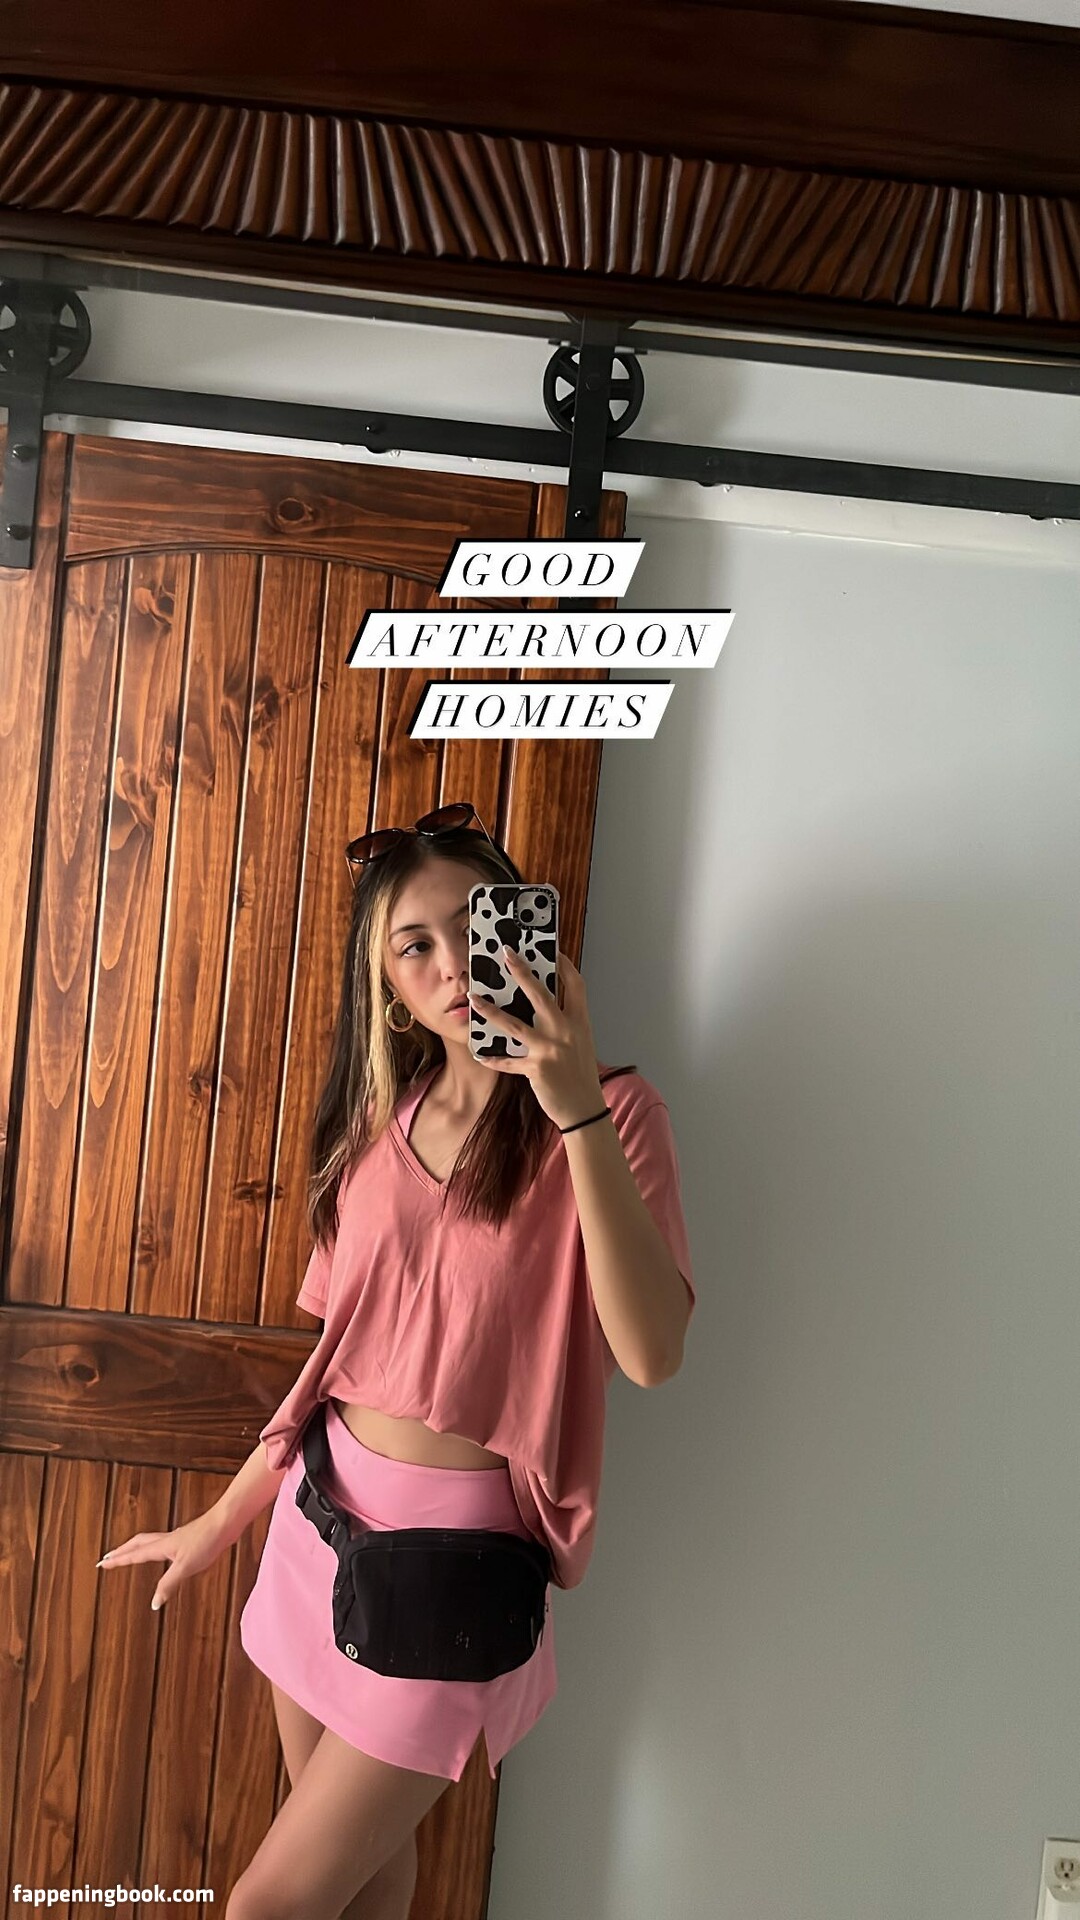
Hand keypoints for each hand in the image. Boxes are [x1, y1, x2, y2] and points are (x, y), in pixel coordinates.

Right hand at [95, 1507, 231, 1610]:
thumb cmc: (206, 1541)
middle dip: (122, 1551)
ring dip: (135, 1547)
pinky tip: (163, 1552)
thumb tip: (154, 1604)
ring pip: (149, 1541)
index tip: (102, 1563)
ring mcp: (177, 1538)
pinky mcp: (188, 1539)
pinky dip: (154, 1547)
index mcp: (161, 1546)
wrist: (225, 1523)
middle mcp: (166, 1540)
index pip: (134, 1554)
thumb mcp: (185, 1567)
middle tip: (108, 1557)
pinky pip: (163, 1543)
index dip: (118, 1560)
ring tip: (129, 1552)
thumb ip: (168, 1584)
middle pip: (137, 1543)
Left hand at [468, 947, 604, 1130]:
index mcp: (580, 1023)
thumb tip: (542, 1005)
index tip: (553, 950)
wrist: (584, 1109)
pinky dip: (493, 1058)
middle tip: (506, 954)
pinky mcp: (536, 1069)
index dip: (564, 965)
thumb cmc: (580, 1074)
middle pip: (541, 995)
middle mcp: (565, 1032)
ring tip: (474, 998)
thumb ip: (565, 1023)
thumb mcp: (580, 1042)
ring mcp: (550, 1050)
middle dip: (521, 972)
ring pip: (514, 1025)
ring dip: (491, 1011)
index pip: (575, 985)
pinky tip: (481, 1054)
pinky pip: (508, 1061)